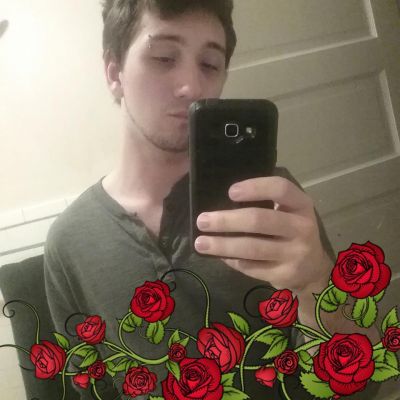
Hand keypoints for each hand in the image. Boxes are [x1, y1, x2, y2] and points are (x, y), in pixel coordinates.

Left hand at [194, 176, 331, 296]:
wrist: (313, 270)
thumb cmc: (291, 232)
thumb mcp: (288, 213)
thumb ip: (264, 205)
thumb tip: (220, 205)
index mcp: (301, 205)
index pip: (280, 189)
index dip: (255, 187)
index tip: (230, 192)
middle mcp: (302, 228)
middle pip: (259, 220)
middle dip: (227, 220)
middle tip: (202, 221)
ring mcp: (295, 254)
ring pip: (252, 248)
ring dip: (222, 245)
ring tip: (200, 243)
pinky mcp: (284, 275)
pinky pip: (251, 266)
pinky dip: (231, 260)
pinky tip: (218, 255)